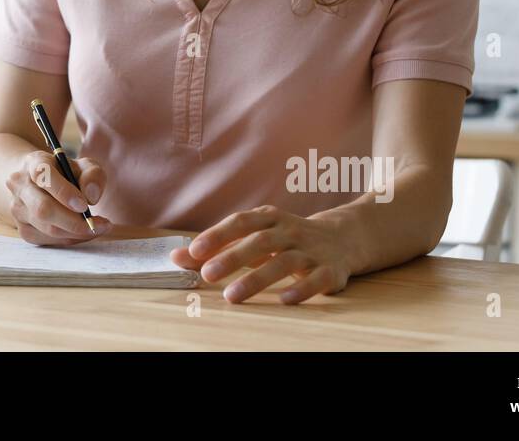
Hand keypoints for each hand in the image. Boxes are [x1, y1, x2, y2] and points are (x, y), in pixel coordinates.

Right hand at [5, 151, 110, 245]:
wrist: (38, 182)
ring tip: (97, 227)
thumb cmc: (65, 173)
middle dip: (74, 222)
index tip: (84, 205)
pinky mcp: (23, 228)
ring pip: (46, 228)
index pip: (42, 176)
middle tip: (100, 224)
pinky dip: (70, 239)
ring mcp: (18, 209)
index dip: (63, 192)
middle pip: (42, 209)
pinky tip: (82, 232)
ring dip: (76, 233)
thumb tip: (91, 197)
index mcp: (33, 163)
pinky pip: (48, 240)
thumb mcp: (83, 166)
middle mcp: (20, 186)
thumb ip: (93, 175)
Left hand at [170, 205, 354, 303]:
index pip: (240, 222)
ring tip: (231, 296)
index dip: (217, 235)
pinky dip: (301, 289)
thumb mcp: (254, 236)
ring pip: (284, 262)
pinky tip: (283, 300)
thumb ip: (217, 247)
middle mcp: (290, 231)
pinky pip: (317, 279)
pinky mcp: (330, 270)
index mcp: (269, 218)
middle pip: (260, 242)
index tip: (194, 251)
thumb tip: (175, 257)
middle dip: (232, 257)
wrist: (343, 237)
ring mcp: (311, 250)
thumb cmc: (287, 238)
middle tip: (207, 274)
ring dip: (257, 279)